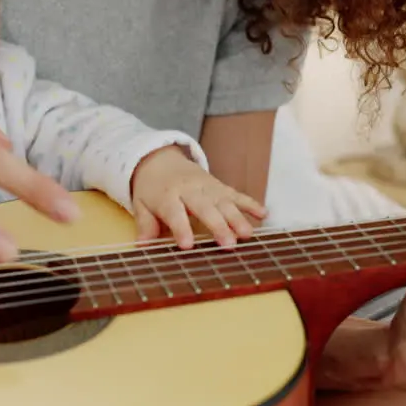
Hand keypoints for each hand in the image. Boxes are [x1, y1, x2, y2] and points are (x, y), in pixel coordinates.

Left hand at [129, 145, 266, 248]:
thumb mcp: (141, 204)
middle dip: (217, 225)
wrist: (160, 159)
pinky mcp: (219, 185)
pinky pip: (236, 194)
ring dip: (237, 217)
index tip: (187, 245)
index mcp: (167, 196)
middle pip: (205, 207)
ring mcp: (207, 186)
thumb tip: (142, 246)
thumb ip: (145, 225)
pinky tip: (264, 214)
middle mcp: (189, 190)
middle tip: (228, 245)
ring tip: (247, 235)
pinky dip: (250, 203)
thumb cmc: (151, 189)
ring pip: (224, 202)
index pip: (175, 213)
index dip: (181, 229)